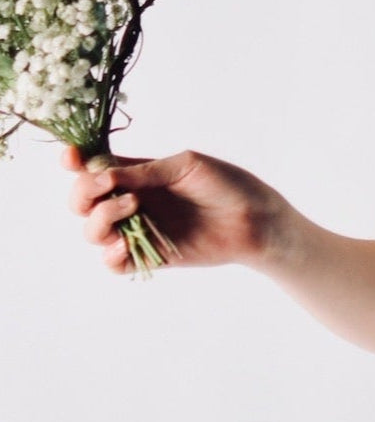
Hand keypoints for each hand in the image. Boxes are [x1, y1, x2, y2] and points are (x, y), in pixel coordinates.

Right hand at [62, 143, 286, 273]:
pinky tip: (125, 244)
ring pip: (93, 231)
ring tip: (132, 207)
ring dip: (101, 218)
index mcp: (139, 174)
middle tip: (106, 186)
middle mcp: (133, 201)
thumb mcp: (186, 166)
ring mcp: (140, 230)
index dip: (76, 162)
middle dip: (83, 193)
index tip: (70, 157)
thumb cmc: (227, 185)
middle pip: (83, 201)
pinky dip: (111, 255)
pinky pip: (114, 264)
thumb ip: (145, 172)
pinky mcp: (150, 257)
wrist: (256, 220)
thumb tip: (104, 175)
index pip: (95, 167)